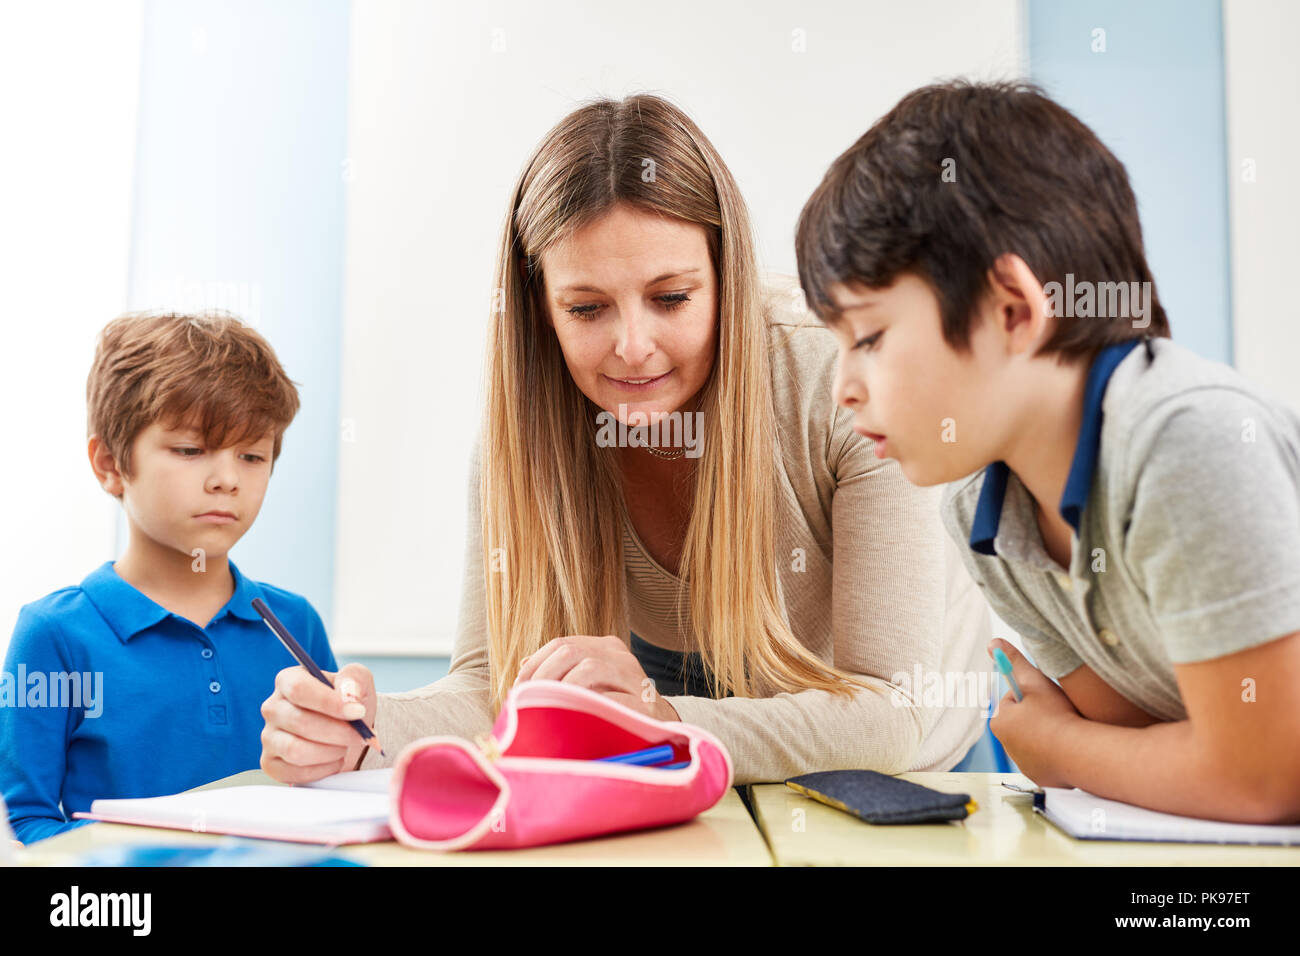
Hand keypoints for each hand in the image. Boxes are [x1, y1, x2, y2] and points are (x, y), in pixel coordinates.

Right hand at [259, 663, 382, 783]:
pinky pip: (295, 773)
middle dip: (338, 732)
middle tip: (359, 735)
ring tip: (345, 746)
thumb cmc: (347, 704)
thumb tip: (348, 692)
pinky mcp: (271, 764)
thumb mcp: (358, 681)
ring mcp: (269, 737)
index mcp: (288, 680)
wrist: (346, 731)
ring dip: (330, 752)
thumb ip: (354, 678)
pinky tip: (334, 760)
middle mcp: (273, 708)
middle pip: (300, 721)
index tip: (357, 712)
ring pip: (296, 750)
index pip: (299, 689)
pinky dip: (323, 770)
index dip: (330, 702)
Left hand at [513, 634, 680, 721]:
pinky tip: (573, 718)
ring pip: (589, 668)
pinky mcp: (644, 702)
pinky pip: (609, 698)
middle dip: (542, 676)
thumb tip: (524, 665)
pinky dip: (586, 706)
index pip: (562, 643)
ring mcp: (633, 676)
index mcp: (605, 647)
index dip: (535, 664)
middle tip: (527, 700)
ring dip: (561, 690)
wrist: (659, 728)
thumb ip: (562, 671)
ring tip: (548, 708)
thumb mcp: (589, 684)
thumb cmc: (615, 707)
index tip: (518, 687)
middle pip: (570, 651)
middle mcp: (620, 655)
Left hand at [987, 639, 1080, 787]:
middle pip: (1026, 721)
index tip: (1048, 698)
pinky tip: (1070, 748)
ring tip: (1067, 729)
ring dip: (1050, 733)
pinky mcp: (1042, 777)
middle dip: (1041, 715)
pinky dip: (1058, 753)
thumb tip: (993, 643)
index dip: (1034, 695)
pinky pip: (1049, 759)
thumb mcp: (1035, 681)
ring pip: (1038, 740)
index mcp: (1000, 722)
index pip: (1015, 699)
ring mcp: (1025, 764)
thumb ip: (1014, 661)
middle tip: (1060, 713)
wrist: (1081, 755)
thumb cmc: (1057, 715)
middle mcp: (1007, 746)